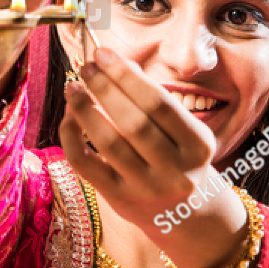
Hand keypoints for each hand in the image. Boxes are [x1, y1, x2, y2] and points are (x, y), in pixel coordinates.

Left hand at [60, 46, 248, 267]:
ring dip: (85, 110)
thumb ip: (153, 100)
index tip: (104, 54)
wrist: (184, 214)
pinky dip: (72, 138)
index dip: (128, 76)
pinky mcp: (120, 200)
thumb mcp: (183, 130)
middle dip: (105, 88)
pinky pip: (87, 165)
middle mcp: (176, 171)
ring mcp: (147, 189)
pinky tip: (69, 117)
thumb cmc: (178, 157)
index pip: (159, 104)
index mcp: (199, 146)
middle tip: (87, 66)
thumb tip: (115, 64)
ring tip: (73, 88)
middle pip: (134, 122)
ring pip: (109, 143)